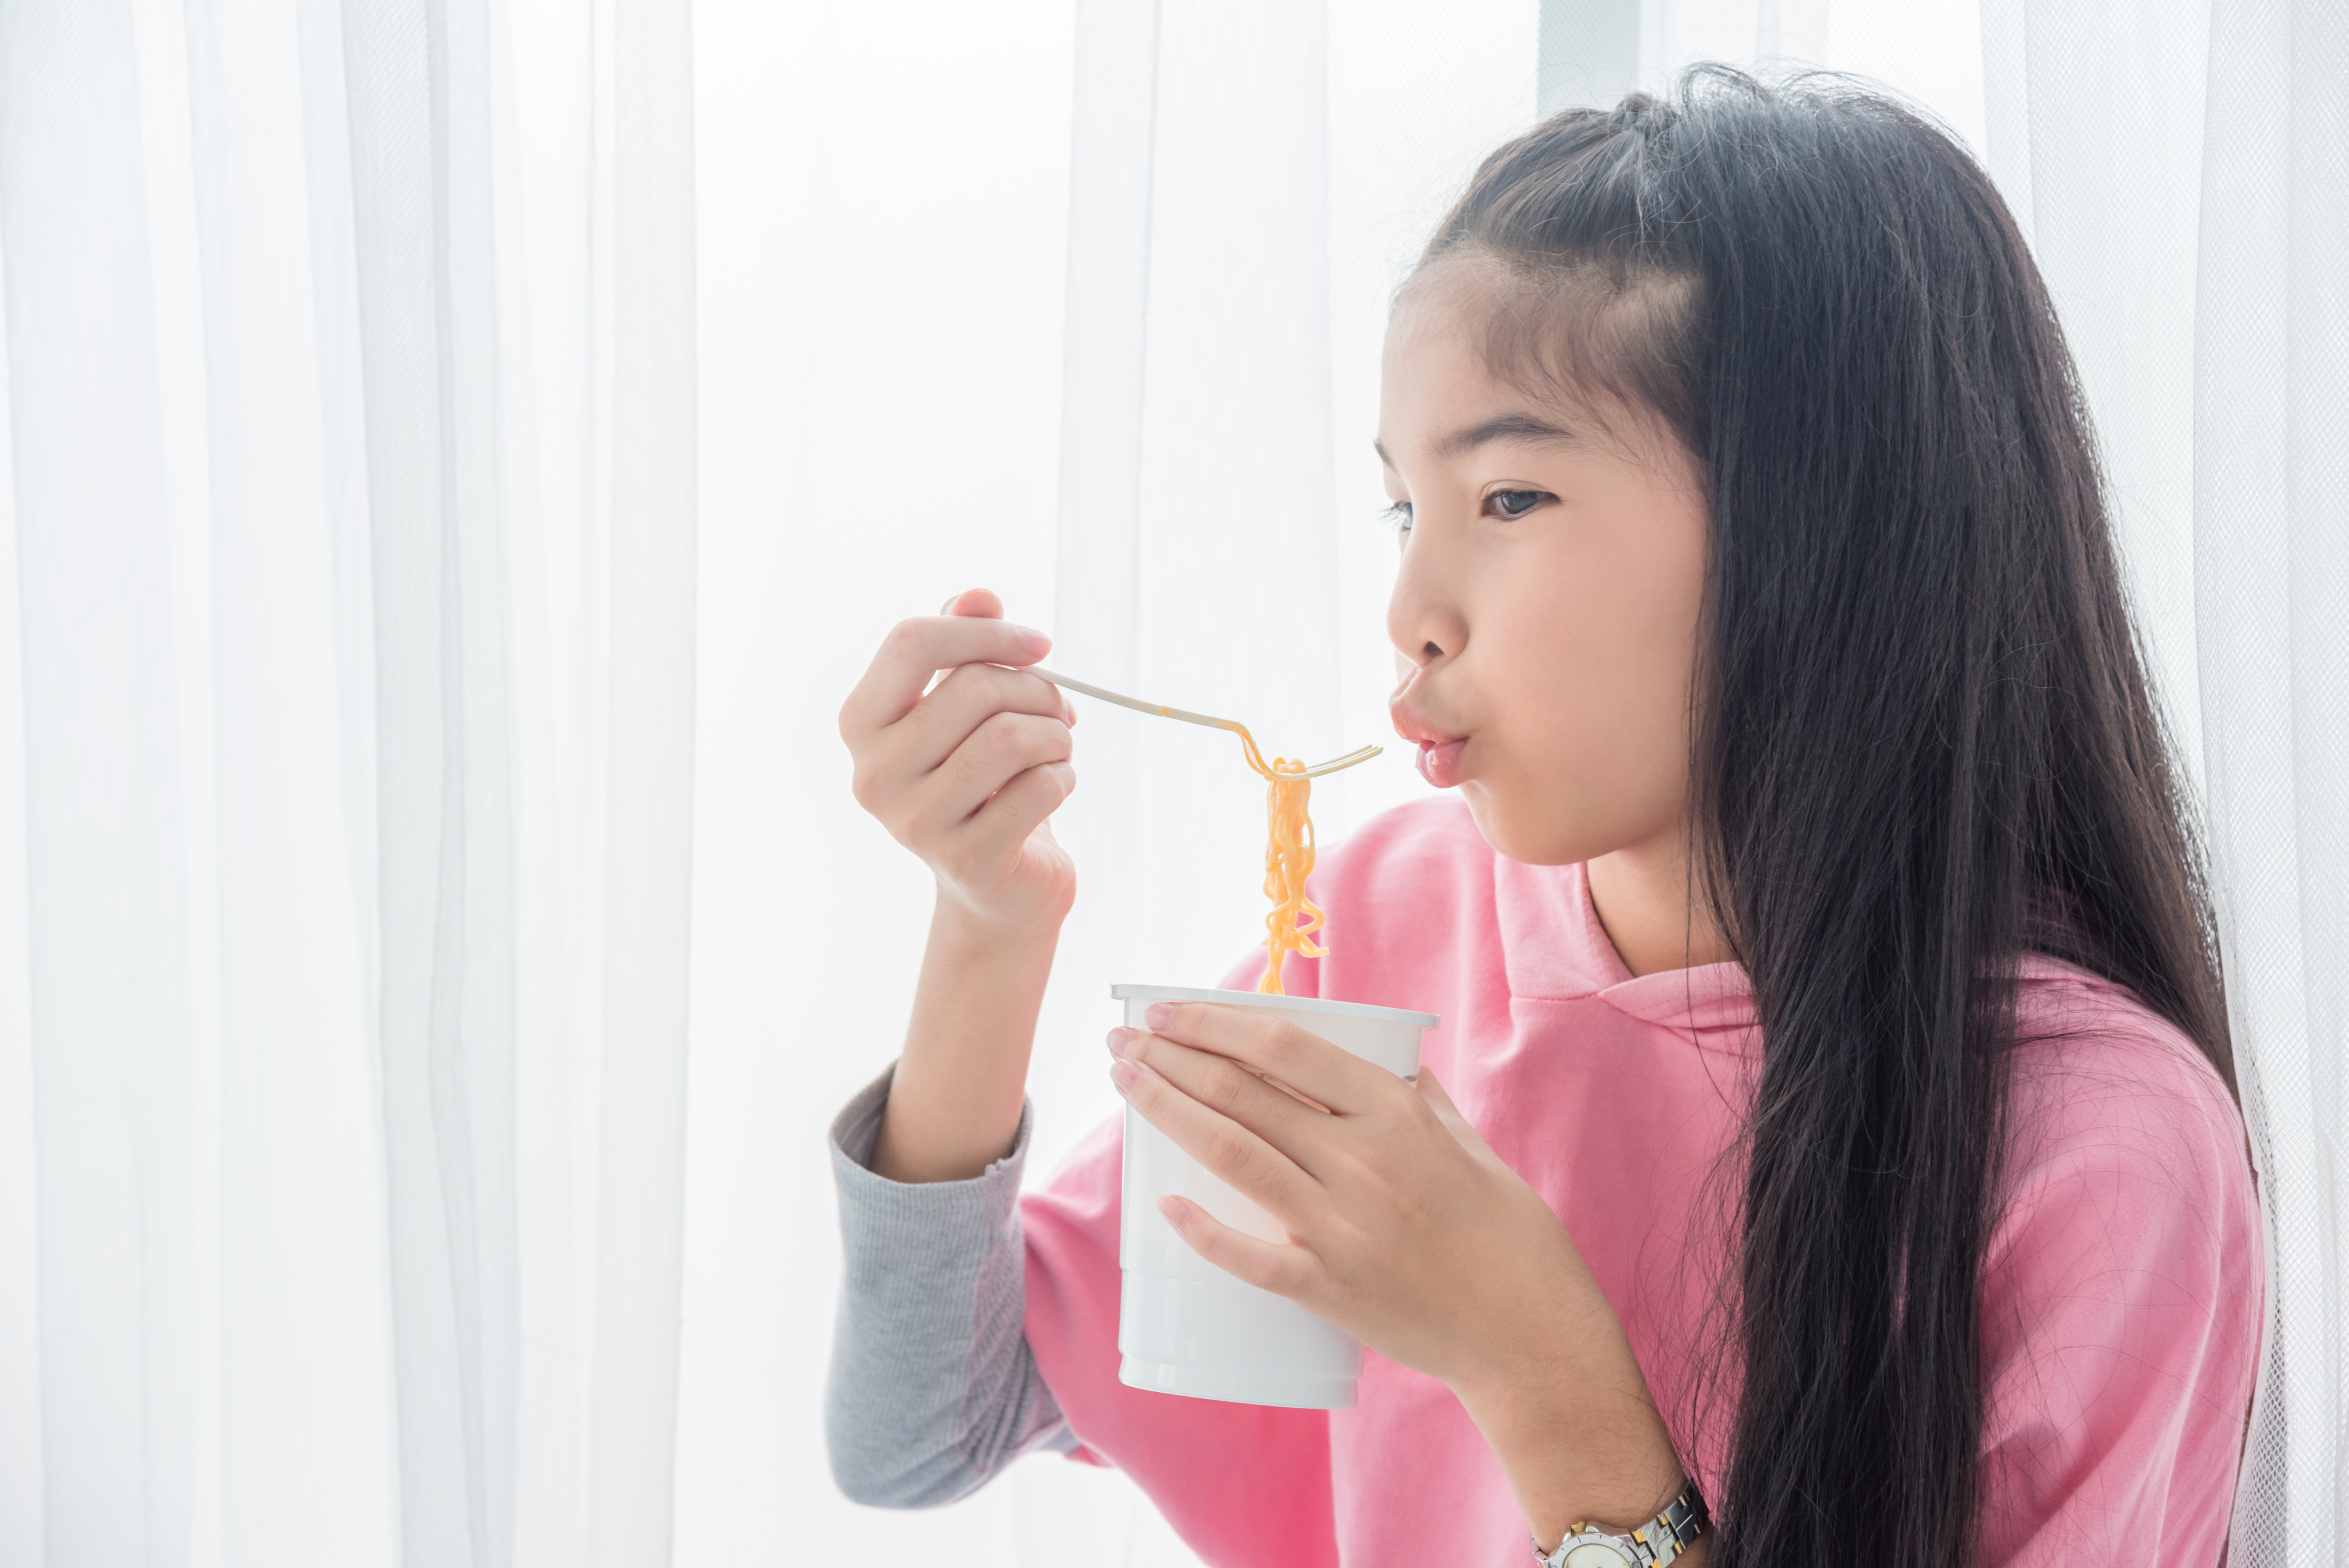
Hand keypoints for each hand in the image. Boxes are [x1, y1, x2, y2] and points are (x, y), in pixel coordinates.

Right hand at [838, 588, 1078, 935]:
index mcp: (860, 722)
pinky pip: (1039, 789)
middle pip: (974, 688)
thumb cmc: (981, 778)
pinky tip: (1057, 785)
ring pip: (1010, 737)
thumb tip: (979, 595)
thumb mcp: (966, 705)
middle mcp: (873, 774)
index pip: (911, 642)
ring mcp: (914, 823)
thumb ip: (964, 642)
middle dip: (1037, 689)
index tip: (1040, 643)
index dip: (986, 631)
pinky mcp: (966, 860)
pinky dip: (1064, 777)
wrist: (996, 884)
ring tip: (1059, 746)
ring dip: (1055, 734)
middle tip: (1061, 709)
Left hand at [1109, 1000, 1687, 1536]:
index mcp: (1396, 1115)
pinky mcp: (1330, 1291)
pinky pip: (1250, 1256)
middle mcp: (1362, 1162)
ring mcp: (1342, 1229)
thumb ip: (1413, 1095)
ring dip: (1168, 1113)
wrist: (1531, 1334)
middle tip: (1122, 1040)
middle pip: (1243, 1093)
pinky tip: (1163, 1201)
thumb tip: (1373, 1050)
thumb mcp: (1466, 1140)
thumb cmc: (1509, 1233)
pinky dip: (1203, 1229)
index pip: (1283, 1047)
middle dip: (1171, 1059)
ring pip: (1233, 1155)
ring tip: (1126, 1083)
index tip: (1167, 1010)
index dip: (1216, 1021)